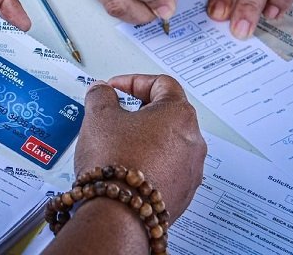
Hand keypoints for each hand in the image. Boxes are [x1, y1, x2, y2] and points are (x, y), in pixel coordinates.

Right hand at [74, 74, 205, 219]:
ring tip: (117, 144)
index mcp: (179, 114)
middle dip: (139, 111)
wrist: (118, 212)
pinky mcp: (182, 193)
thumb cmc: (116, 163)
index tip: (115, 88)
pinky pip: (166, 169)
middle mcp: (193, 141)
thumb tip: (102, 91)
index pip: (161, 83)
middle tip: (116, 114)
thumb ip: (101, 95)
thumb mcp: (99, 116)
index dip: (133, 81)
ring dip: (144, 138)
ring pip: (168, 143)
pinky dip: (148, 163)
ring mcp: (191, 170)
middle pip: (167, 114)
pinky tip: (125, 168)